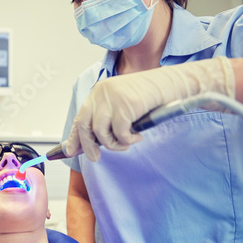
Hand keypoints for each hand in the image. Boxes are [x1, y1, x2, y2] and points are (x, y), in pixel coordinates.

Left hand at [66, 56, 234, 160]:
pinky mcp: (126, 104)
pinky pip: (119, 133)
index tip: (69, 151)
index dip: (74, 136)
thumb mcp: (123, 106)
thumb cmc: (150, 97)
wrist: (173, 84)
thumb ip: (108, 118)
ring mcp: (113, 97)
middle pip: (85, 126)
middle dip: (89, 146)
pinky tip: (138, 135)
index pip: (81, 116)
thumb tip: (92, 142)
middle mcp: (102, 92)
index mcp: (99, 91)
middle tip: (95, 158)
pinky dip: (128, 139)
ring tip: (127, 142)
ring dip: (113, 144)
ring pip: (101, 132)